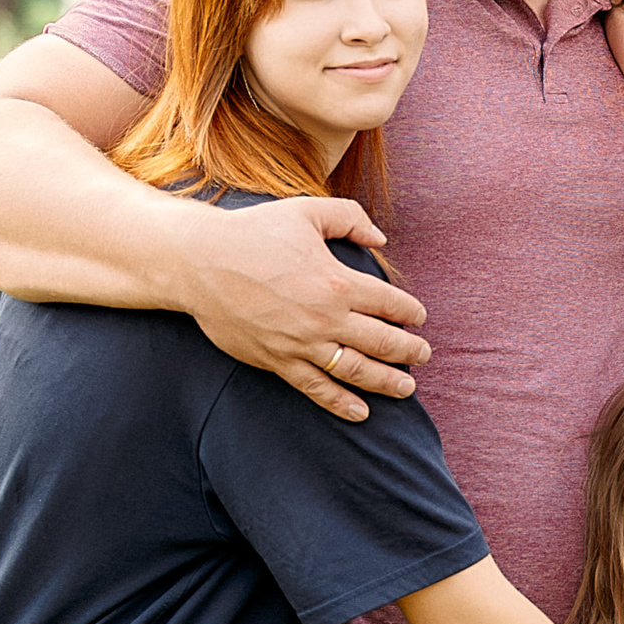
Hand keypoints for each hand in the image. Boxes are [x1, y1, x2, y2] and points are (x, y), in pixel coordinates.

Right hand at [177, 192, 429, 420]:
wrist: (200, 262)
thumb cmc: (254, 232)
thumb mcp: (307, 211)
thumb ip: (350, 218)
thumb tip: (381, 239)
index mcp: (337, 281)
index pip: (390, 303)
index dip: (411, 312)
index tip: (419, 317)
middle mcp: (325, 317)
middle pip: (382, 341)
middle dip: (410, 350)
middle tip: (424, 354)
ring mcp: (301, 344)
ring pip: (356, 371)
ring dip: (387, 381)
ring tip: (406, 387)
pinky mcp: (277, 361)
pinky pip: (317, 389)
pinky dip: (341, 404)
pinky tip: (361, 412)